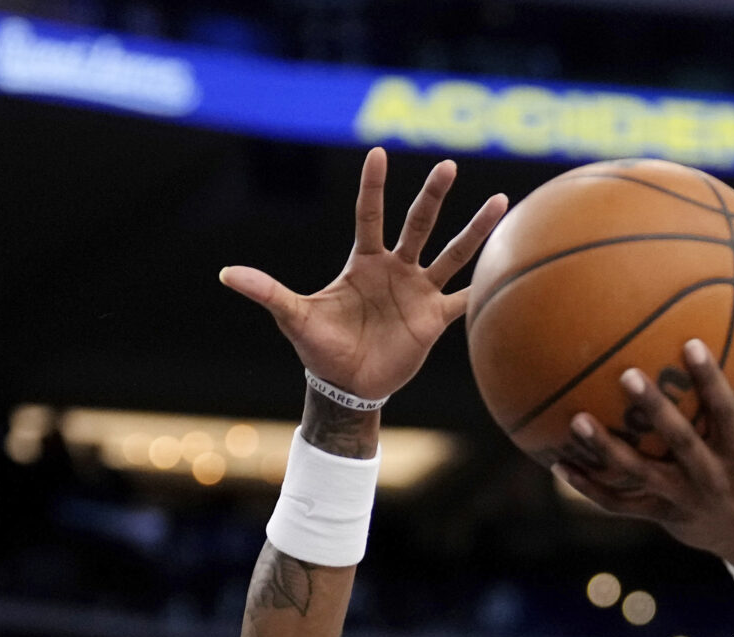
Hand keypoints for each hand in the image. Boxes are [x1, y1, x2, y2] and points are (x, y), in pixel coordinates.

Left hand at [220, 148, 505, 403]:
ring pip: (452, 254)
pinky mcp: (434, 319)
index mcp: (363, 262)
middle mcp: (395, 270)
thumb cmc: (319, 349)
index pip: (370, 215)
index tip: (378, 153)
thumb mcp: (293, 317)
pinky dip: (483, 288)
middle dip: (433, 196)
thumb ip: (267, 292)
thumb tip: (226, 274)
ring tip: (502, 201)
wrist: (346, 386)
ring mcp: (418, 292)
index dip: (373, 186)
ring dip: (475, 230)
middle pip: (417, 225)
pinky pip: (464, 300)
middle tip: (448, 165)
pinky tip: (507, 269)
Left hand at [554, 321, 733, 567]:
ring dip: (605, 451)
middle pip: (677, 445)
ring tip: (574, 422)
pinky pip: (617, 503)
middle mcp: (708, 479)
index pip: (725, 413)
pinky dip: (587, 487)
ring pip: (637, 477)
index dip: (709, 381)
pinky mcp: (658, 515)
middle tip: (626, 375)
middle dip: (653, 412)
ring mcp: (679, 501)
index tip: (691, 344)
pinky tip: (557, 464)